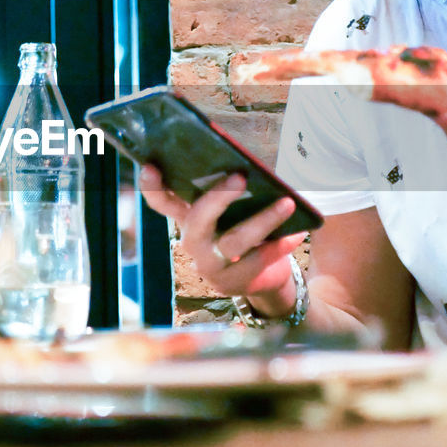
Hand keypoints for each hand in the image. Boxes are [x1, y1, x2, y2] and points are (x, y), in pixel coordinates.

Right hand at [137, 164, 305, 305]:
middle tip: (240, 178)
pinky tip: (296, 233)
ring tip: (287, 203)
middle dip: (217, 198)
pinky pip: (259, 260)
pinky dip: (280, 245)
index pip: (162, 202)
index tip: (150, 165)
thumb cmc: (242, 230)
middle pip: (197, 220)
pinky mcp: (234, 281)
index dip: (152, 186)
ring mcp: (212, 264)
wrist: (260, 277)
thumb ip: (230, 194)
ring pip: (233, 242)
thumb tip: (249, 169)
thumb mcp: (230, 212)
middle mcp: (193, 242)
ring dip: (263, 220)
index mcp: (188, 218)